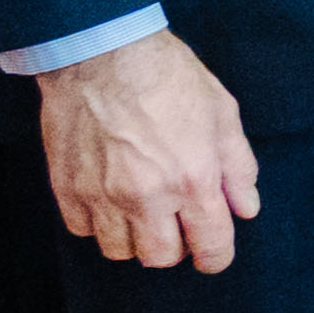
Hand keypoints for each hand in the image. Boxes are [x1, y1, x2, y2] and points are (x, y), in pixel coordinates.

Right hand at [35, 33, 262, 276]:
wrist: (101, 54)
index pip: (211, 245)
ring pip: (118, 251)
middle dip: (175, 247)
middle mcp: (147, 196)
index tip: (213, 254)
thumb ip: (239, 168)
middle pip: (160, 257)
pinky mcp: (67, 187)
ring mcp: (101, 195)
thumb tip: (246, 208)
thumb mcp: (223, 114)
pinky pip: (81, 230)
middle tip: (177, 224)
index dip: (216, 257)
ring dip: (134, 239)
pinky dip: (97, 224)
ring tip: (142, 212)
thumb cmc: (167, 77)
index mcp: (193, 180)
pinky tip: (109, 201)